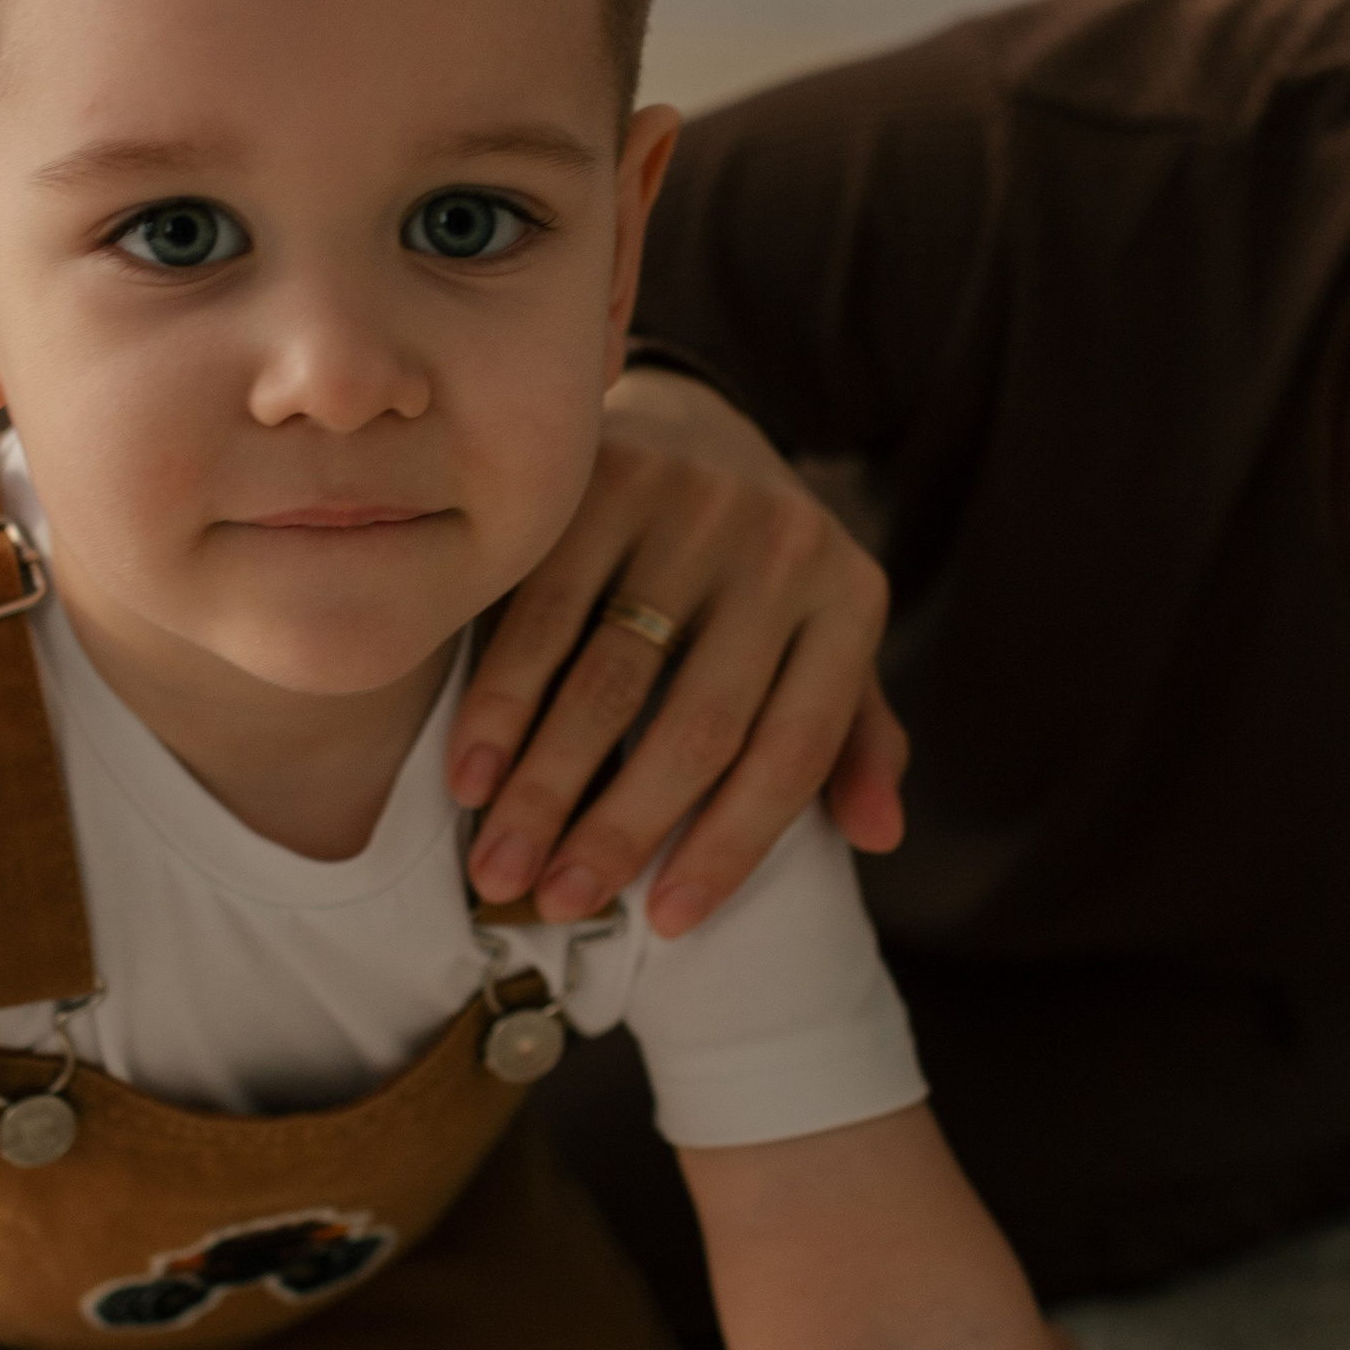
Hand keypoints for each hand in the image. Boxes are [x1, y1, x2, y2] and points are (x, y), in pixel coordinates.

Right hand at [453, 370, 904, 938]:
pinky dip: (500, 705)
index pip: (791, 752)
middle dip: (618, 831)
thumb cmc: (757, 577)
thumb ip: (853, 737)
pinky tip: (468, 775)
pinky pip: (542, 613)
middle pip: (696, 726)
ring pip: (608, 679)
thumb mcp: (825, 643)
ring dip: (544, 786)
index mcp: (849, 601)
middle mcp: (782, 549)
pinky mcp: (608, 479)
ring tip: (498, 866)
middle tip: (557, 905)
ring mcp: (695, 507)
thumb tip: (881, 836)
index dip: (730, 848)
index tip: (668, 925)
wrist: (695, 424)